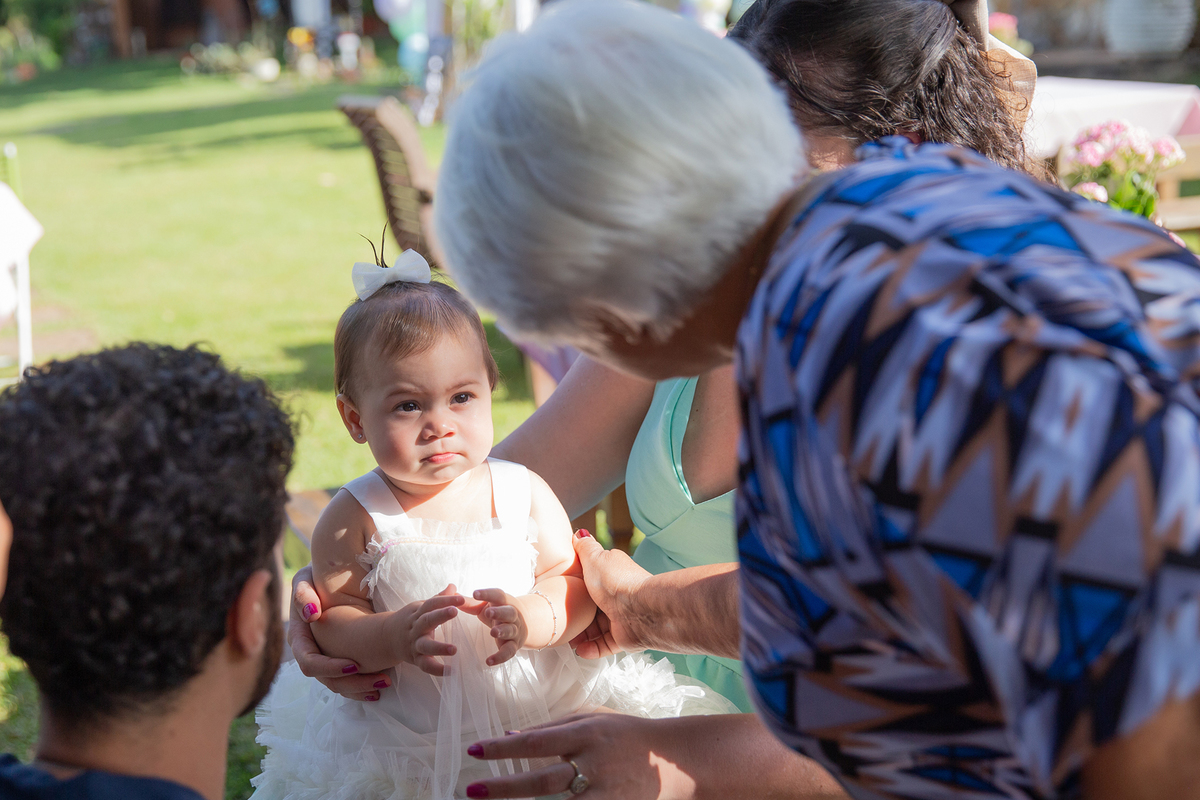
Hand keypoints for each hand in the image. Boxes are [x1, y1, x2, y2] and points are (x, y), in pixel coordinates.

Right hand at [289, 566, 389, 700]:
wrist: (327, 577)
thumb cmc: (315, 577)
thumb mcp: (305, 580)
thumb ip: (303, 594)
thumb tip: (312, 614)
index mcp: (299, 638)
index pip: (309, 662)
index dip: (330, 668)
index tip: (354, 665)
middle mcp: (309, 652)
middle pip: (328, 680)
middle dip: (354, 683)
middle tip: (382, 680)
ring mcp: (323, 658)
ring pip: (339, 684)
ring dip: (362, 687)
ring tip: (385, 683)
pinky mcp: (337, 659)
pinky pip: (347, 680)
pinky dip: (363, 686)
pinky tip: (381, 687)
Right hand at [393, 584, 466, 675]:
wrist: (386, 637)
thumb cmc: (411, 620)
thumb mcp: (421, 607)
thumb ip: (438, 598)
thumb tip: (453, 586)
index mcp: (418, 612)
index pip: (431, 604)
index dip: (446, 600)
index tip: (461, 598)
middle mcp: (415, 627)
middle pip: (427, 620)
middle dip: (440, 616)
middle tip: (455, 611)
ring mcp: (414, 644)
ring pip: (425, 646)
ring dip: (439, 647)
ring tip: (454, 649)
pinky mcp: (415, 659)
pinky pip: (425, 665)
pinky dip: (436, 670)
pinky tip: (450, 671)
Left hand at [464, 588, 527, 665]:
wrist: (525, 621)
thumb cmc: (498, 611)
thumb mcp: (486, 606)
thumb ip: (470, 603)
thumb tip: (452, 597)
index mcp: (504, 602)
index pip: (497, 595)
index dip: (487, 594)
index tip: (474, 593)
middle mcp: (513, 615)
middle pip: (509, 612)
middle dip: (500, 612)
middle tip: (489, 612)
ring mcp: (515, 630)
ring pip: (511, 630)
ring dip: (503, 631)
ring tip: (493, 632)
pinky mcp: (514, 645)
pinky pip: (509, 652)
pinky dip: (501, 657)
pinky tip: (489, 661)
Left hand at [464, 714, 686, 799]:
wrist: (673, 761)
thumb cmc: (625, 735)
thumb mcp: (592, 719)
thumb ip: (552, 728)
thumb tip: (510, 737)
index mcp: (587, 733)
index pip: (536, 741)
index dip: (503, 747)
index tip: (474, 750)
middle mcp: (594, 764)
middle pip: (542, 781)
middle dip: (504, 788)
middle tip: (471, 790)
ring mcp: (605, 794)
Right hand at [570, 530, 651, 652]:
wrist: (642, 610)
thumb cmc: (618, 583)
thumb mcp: (595, 558)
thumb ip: (585, 548)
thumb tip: (579, 534)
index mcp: (610, 575)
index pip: (590, 582)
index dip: (575, 589)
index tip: (559, 595)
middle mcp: (616, 596)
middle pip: (591, 607)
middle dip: (576, 616)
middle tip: (560, 621)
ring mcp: (621, 617)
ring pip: (597, 629)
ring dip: (582, 635)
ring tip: (567, 639)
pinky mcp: (624, 637)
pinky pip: (605, 645)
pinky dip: (592, 649)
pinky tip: (580, 650)